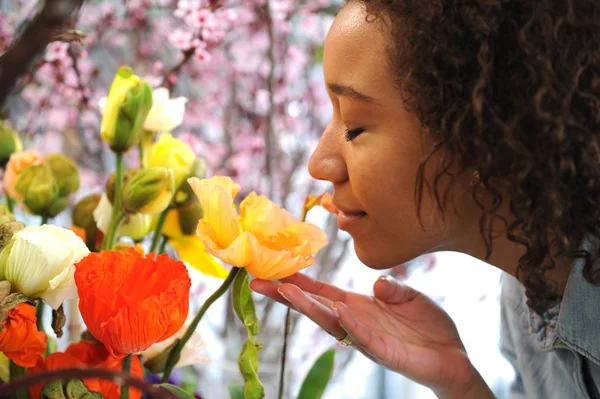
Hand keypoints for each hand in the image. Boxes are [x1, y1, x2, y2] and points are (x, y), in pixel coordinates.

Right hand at [250, 274, 492, 397]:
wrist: (453, 356)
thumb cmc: (427, 327)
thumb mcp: (409, 297)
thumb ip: (392, 288)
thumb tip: (376, 283)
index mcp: (358, 307)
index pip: (321, 293)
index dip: (298, 282)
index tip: (272, 271)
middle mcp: (355, 322)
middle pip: (315, 308)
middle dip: (287, 295)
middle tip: (259, 282)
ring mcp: (367, 338)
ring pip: (331, 323)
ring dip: (309, 307)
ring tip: (287, 290)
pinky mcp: (385, 352)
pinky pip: (364, 338)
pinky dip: (351, 324)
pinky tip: (338, 311)